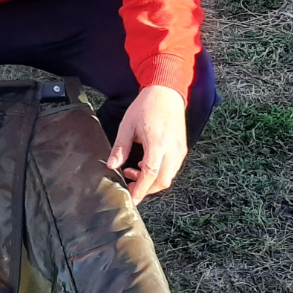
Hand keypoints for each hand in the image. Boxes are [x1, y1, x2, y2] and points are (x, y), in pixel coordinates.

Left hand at [106, 85, 187, 204]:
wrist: (166, 93)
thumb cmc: (146, 106)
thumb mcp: (127, 125)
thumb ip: (120, 147)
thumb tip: (112, 166)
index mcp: (157, 144)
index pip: (150, 175)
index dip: (140, 189)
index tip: (131, 199)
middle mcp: (172, 150)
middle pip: (162, 181)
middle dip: (146, 189)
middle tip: (129, 186)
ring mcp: (179, 150)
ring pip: (168, 176)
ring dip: (152, 180)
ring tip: (133, 170)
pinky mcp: (181, 148)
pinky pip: (172, 168)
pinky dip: (159, 172)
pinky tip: (144, 164)